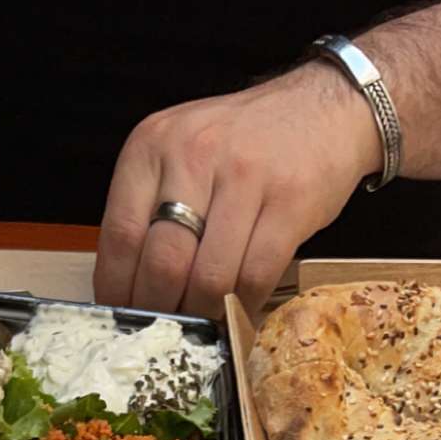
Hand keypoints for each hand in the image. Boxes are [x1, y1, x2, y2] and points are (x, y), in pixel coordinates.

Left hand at [94, 63, 380, 318]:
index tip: (123, 321)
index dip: (118, 292)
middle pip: (163, 264)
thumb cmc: (242, 143)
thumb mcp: (181, 153)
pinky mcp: (289, 201)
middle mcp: (193, 154)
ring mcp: (244, 176)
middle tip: (167, 332)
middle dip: (162, 312)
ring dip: (205, 314)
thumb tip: (129, 289)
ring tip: (204, 323)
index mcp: (152, 146)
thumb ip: (151, 206)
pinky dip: (243, 305)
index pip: (120, 236)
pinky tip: (238, 309)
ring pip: (209, 277)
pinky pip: (255, 276)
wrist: (321, 107)